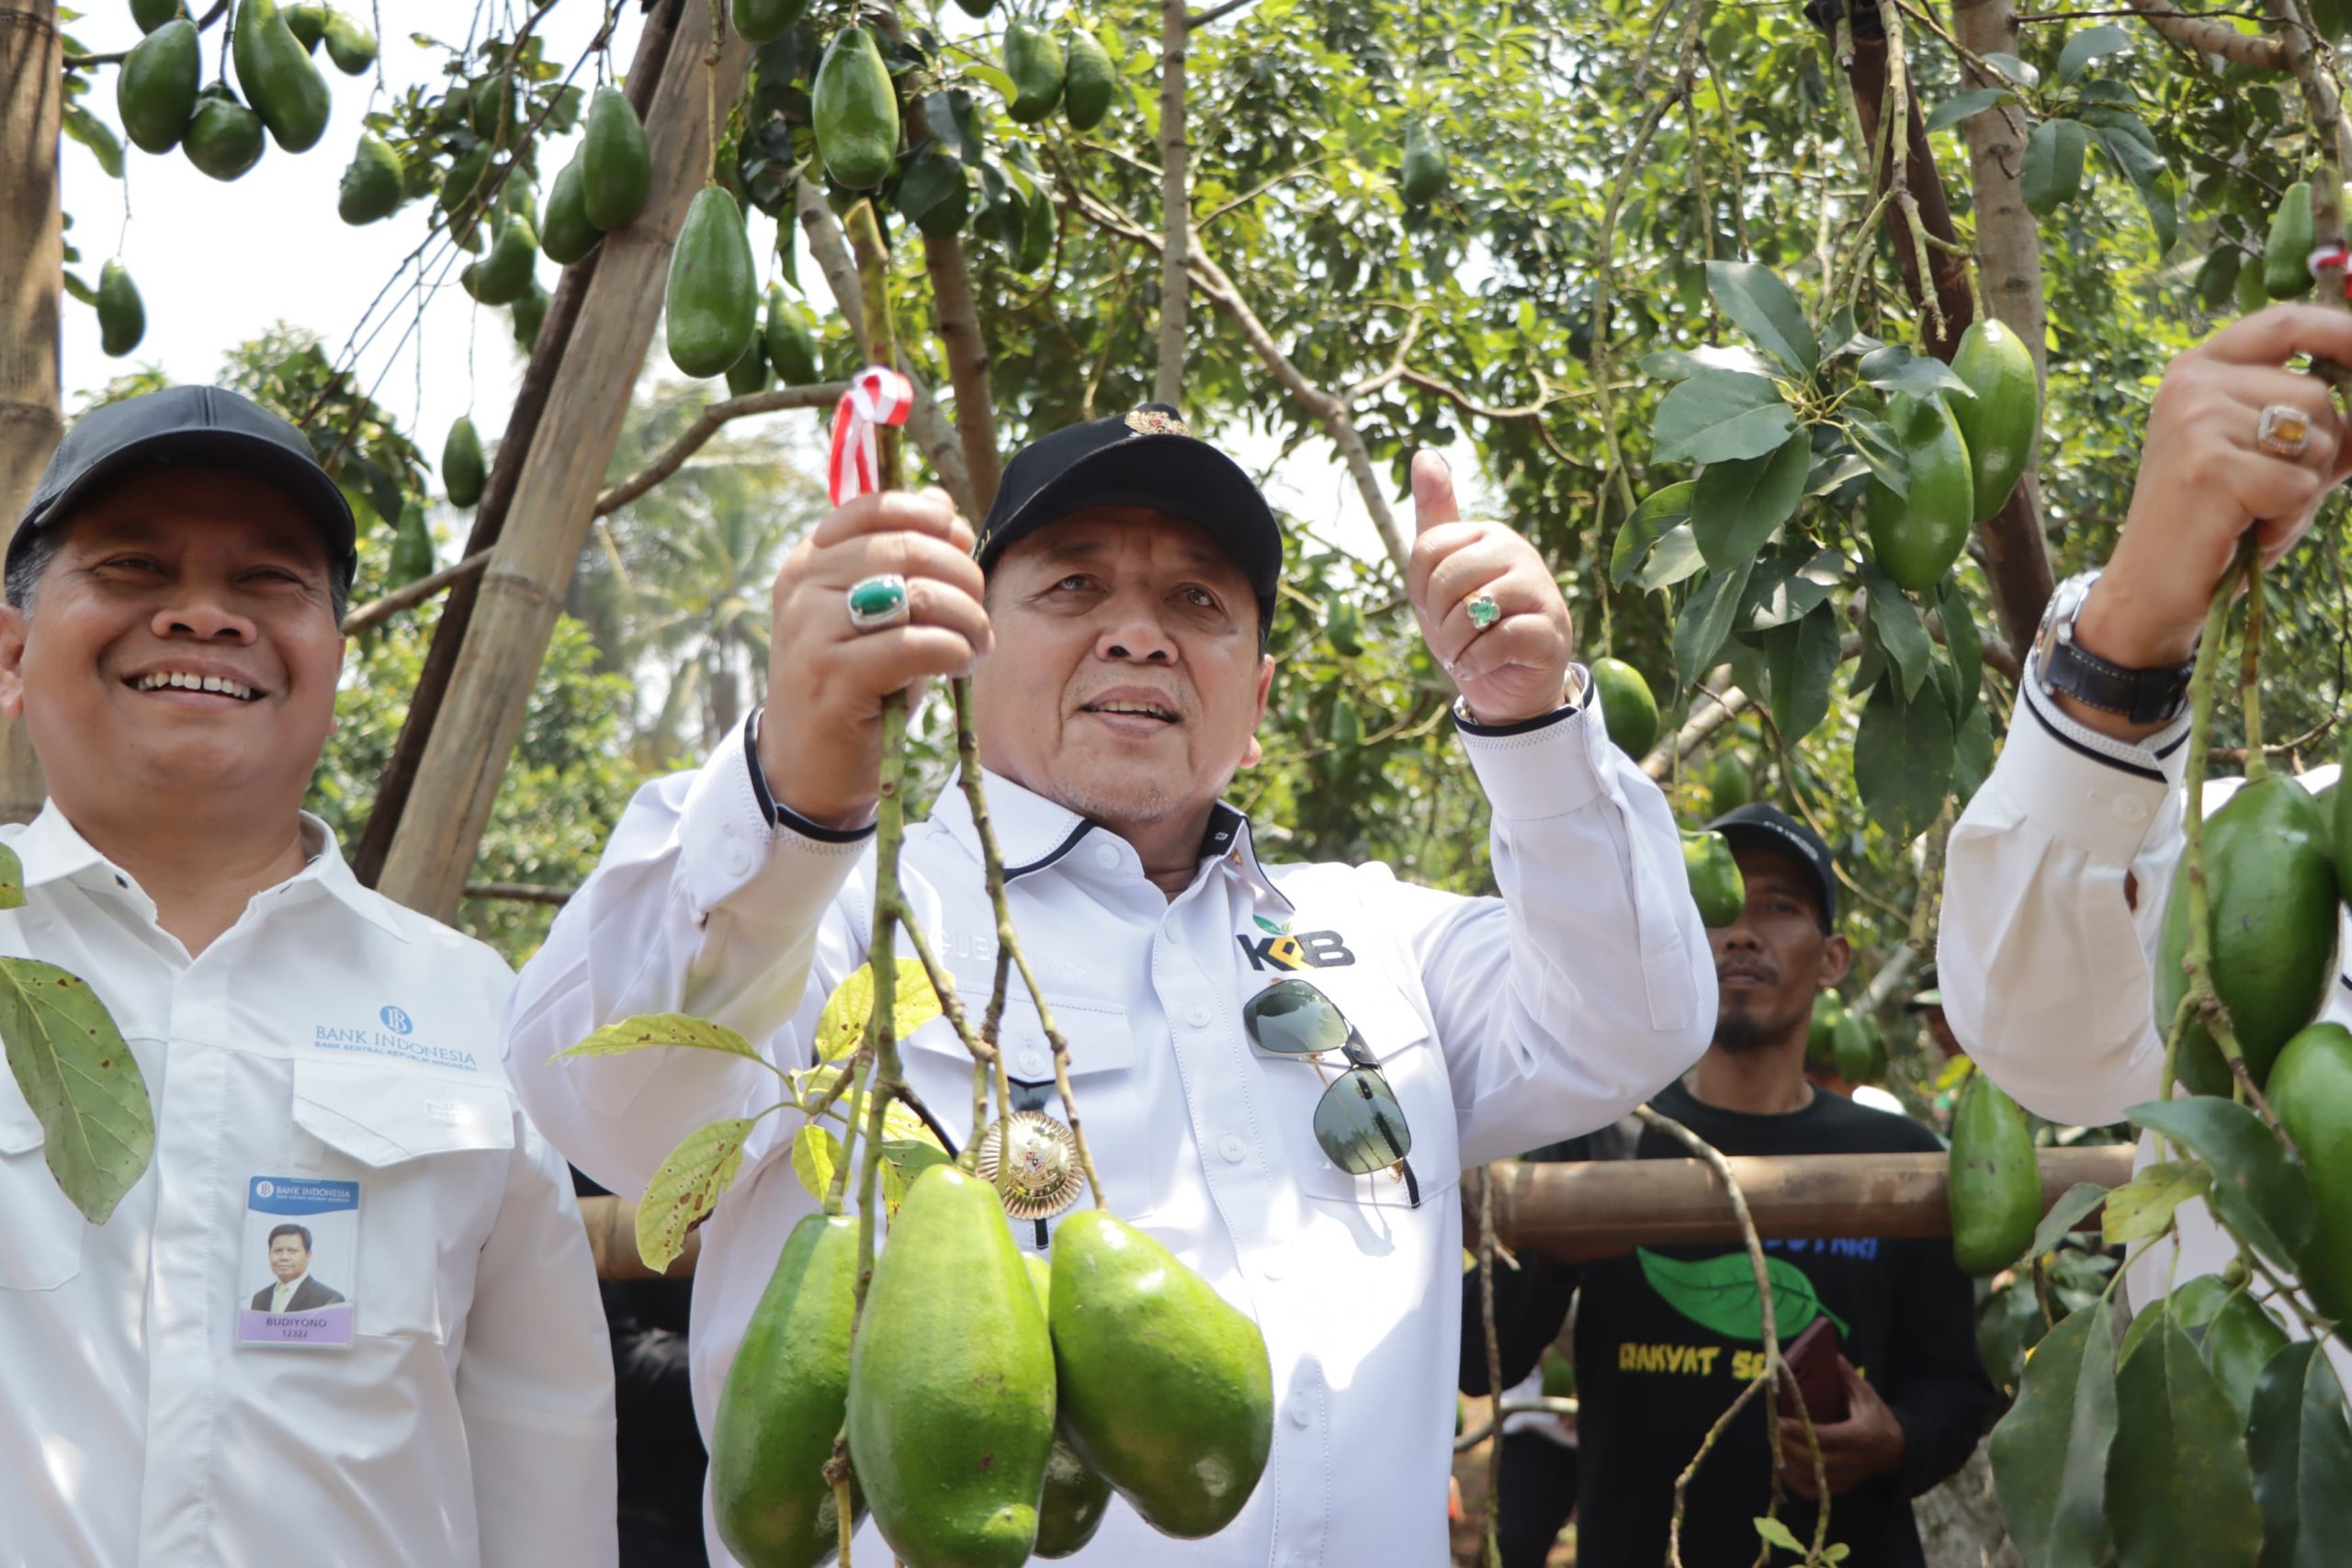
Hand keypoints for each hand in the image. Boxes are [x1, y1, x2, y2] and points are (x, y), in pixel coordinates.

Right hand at [758, 489, 991, 825]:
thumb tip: (940, 503)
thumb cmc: (856, 688)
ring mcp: (813, 630)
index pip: (877, 507)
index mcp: (811, 561)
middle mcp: (804, 586)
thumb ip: (905, 560)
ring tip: (978, 645)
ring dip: (968, 617)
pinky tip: (959, 665)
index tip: (961, 547)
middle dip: (964, 577)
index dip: (933, 520)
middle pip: (909, 548)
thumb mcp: (880, 616)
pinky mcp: (833, 676)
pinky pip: (915, 644)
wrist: (808, 769)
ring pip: (918, 593)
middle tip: (979, 614)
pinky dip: (954, 651)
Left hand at [1405, 451, 1575, 725]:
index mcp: (1488, 533)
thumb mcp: (1439, 575)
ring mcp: (1540, 588)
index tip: (1435, 607)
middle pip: (1445, 579)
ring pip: (1472, 610)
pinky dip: (1477, 661)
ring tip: (1467, 650)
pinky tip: (1485, 663)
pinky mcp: (1551, 629)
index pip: (1427, 549)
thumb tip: (1425, 452)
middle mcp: (1518, 551)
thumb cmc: (1470, 625)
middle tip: (1453, 636)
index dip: (1419, 590)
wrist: (1508, 683)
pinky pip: (1497, 639)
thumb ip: (1434, 516)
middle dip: (1438, 620)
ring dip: (1456, 644)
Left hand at [1775, 1359, 1906, 1499]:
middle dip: (1788, 1446)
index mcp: (1861, 1436)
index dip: (1800, 1431)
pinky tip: (1783, 1464)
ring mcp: (1848, 1478)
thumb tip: (1831, 1354)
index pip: (1825, 1437)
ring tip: (1774, 1443)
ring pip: (1811, 1478)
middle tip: (1771, 1430)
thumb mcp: (1867, 1395)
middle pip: (1814, 1461)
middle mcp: (1855, 1461)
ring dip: (1788, 1463)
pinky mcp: (1841, 1487)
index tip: (1779, 1421)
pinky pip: (1814, 1490)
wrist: (1897, 1450)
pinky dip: (1795, 1481)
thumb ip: (1847, 1377)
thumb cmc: (1877, 1417)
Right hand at [2081, 305, 2351, 677]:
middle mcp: (2193, 385)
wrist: (2148, 586)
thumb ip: (2311, 418)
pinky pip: (2300, 486)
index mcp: (2199, 369)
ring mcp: (2198, 422)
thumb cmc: (2215, 518)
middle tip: (2273, 492)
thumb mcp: (2261, 453)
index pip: (2286, 323)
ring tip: (2255, 513)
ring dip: (2305, 489)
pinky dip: (2289, 520)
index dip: (2342, 333)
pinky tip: (2248, 531)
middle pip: (2318, 394)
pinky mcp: (2211, 468)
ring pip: (2317, 440)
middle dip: (2322, 450)